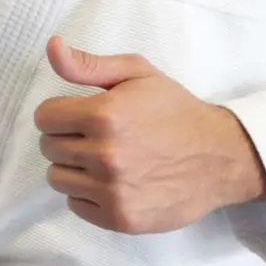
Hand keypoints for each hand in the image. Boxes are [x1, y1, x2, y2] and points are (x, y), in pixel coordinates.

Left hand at [34, 36, 265, 233]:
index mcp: (104, 115)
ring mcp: (112, 190)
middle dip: (67, 139)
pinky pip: (75, 204)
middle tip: (96, 137)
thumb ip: (88, 64)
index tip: (78, 116)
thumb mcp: (137, 74)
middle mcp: (105, 155)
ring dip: (74, 168)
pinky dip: (88, 194)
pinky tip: (113, 182)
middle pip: (49, 148)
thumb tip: (52, 47)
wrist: (221, 157)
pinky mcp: (120, 218)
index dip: (59, 114)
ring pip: (57, 178)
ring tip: (104, 160)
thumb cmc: (176, 111)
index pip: (44, 118)